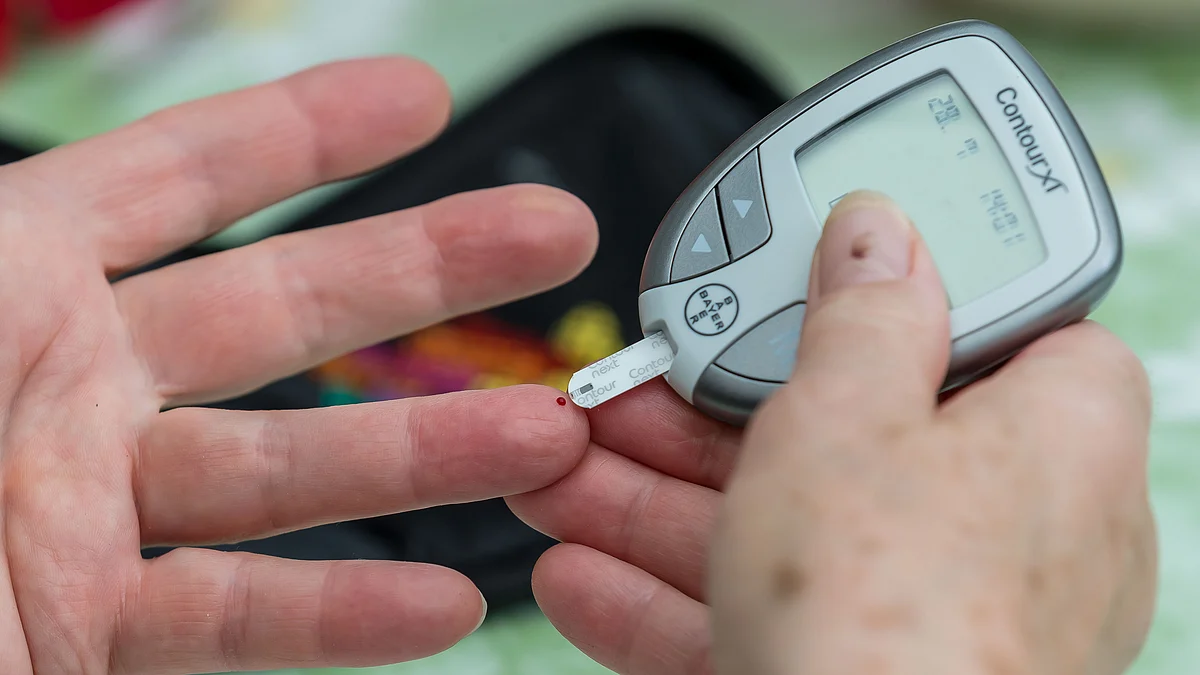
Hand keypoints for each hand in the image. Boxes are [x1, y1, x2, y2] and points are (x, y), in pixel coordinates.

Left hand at [0, 58, 596, 673]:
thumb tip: (32, 154)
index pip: (178, 181)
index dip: (307, 132)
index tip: (421, 99)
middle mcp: (53, 390)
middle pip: (283, 312)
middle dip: (430, 264)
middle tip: (552, 235)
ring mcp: (79, 517)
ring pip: (289, 475)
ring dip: (427, 459)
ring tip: (542, 441)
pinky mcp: (84, 634)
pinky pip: (239, 620)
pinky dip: (343, 618)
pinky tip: (442, 607)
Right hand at [508, 192, 1155, 674]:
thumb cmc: (900, 613)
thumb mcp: (851, 412)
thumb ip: (859, 309)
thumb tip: (877, 231)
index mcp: (1058, 430)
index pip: (987, 322)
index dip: (883, 295)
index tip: (792, 286)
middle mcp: (1013, 527)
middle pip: (845, 433)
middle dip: (704, 415)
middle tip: (626, 390)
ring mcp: (937, 614)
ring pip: (785, 531)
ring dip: (655, 505)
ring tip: (556, 476)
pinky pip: (763, 617)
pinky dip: (669, 596)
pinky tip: (580, 577)